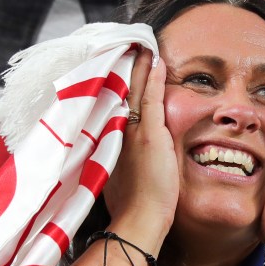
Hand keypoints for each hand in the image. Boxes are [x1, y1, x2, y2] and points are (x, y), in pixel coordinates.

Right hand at [103, 49, 177, 247]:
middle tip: (124, 45)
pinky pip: (151, 98)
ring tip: (139, 44)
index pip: (114, 105)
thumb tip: (123, 159)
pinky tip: (155, 59)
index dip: (114, 84)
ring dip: (137, 66)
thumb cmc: (131, 207)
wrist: (137, 221)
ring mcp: (132, 131)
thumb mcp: (118, 179)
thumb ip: (120, 162)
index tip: (114, 67)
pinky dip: (153, 77)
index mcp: (109, 141)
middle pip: (118, 92)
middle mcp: (116, 132)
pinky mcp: (149, 134)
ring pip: (133, 89)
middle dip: (120, 68)